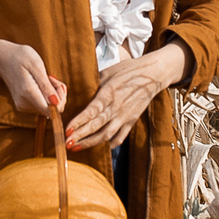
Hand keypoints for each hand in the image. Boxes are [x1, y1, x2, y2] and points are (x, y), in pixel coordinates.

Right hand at [0, 37, 65, 116]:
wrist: (4, 59)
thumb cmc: (21, 58)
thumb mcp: (37, 66)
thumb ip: (46, 87)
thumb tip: (57, 103)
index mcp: (28, 93)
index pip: (51, 111)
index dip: (60, 100)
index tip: (57, 85)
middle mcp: (24, 104)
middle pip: (51, 109)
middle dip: (58, 94)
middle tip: (52, 78)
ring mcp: (23, 106)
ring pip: (48, 107)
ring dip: (53, 94)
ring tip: (45, 79)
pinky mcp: (24, 106)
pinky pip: (42, 105)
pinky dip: (47, 95)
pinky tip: (42, 83)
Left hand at [65, 43, 187, 151]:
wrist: (152, 75)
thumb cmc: (127, 70)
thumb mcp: (107, 72)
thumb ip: (92, 82)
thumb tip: (74, 86)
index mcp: (109, 93)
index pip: (91, 111)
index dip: (79, 122)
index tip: (67, 130)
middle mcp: (116, 107)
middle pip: (96, 126)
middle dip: (80, 136)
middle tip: (66, 143)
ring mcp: (125, 116)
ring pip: (106, 135)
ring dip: (90, 143)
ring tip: (77, 147)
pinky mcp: (132, 121)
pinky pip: (120, 136)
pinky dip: (110, 144)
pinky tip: (100, 147)